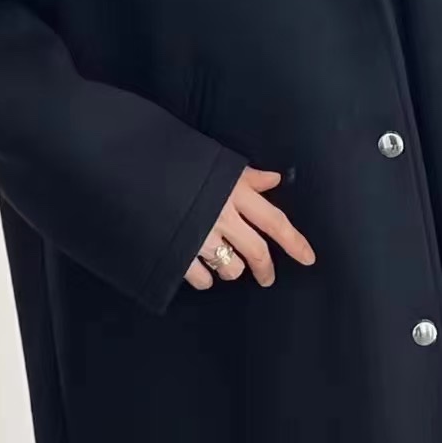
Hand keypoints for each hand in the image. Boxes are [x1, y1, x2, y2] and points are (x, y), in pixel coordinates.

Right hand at [185, 166, 315, 290]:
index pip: (275, 221)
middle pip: (256, 251)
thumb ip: (247, 176)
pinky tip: (203, 274)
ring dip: (233, 270)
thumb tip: (274, 179)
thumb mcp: (217, 164)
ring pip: (231, 267)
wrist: (133, 170)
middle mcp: (223, 217)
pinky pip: (201, 277)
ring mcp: (201, 237)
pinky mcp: (179, 252)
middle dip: (265, 269)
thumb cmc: (178, 163)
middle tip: (267, 279)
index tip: (309, 259)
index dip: (294, 241)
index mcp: (235, 194)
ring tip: (228, 265)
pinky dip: (205, 278)